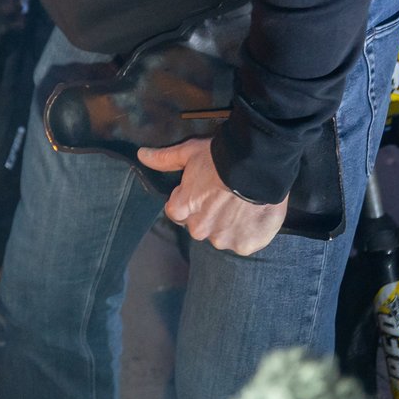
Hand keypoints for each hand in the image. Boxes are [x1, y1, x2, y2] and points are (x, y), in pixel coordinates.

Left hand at [138, 138, 286, 255]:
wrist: (256, 167)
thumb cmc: (218, 158)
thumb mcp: (188, 153)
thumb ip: (164, 159)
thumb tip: (142, 155)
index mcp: (182, 209)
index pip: (177, 212)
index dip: (190, 201)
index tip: (203, 192)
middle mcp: (199, 229)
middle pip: (200, 226)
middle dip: (209, 215)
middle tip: (224, 198)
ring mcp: (223, 239)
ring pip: (222, 236)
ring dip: (229, 226)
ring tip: (241, 206)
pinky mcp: (245, 245)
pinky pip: (243, 243)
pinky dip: (248, 233)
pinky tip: (254, 216)